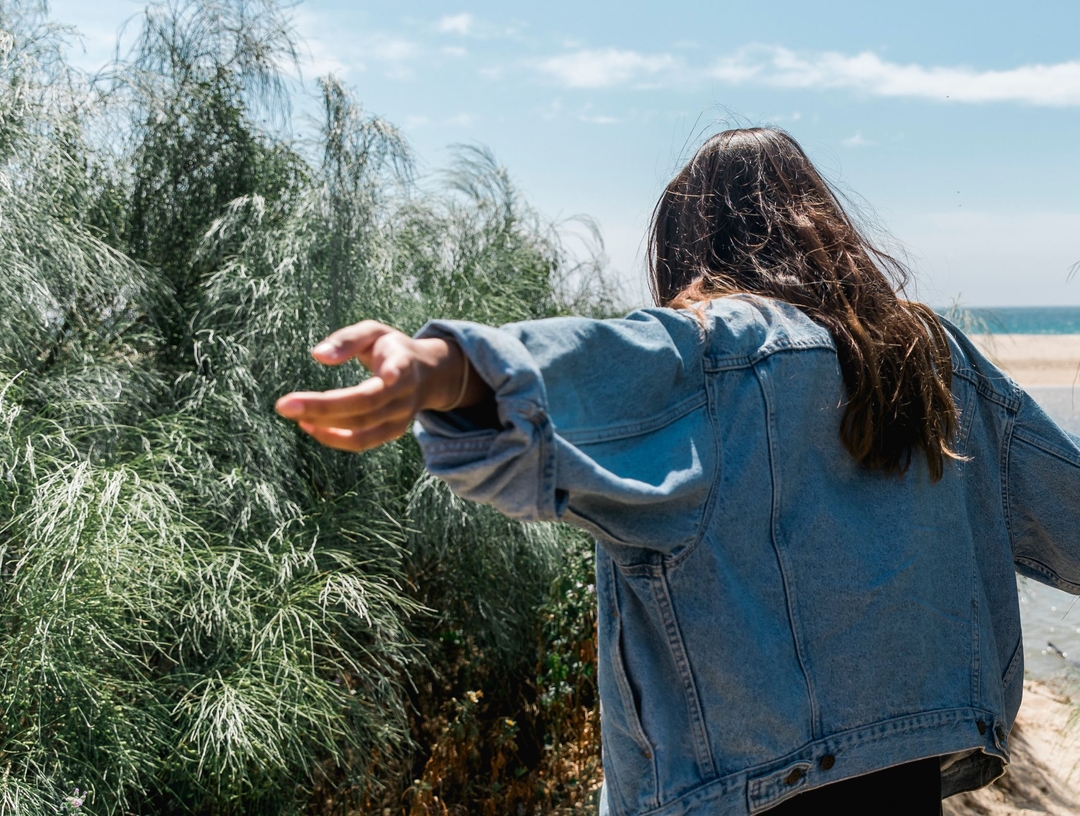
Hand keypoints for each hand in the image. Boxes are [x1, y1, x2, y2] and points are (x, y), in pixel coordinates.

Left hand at [274, 320, 486, 452]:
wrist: (429, 375)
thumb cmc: (391, 349)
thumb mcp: (374, 332)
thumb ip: (347, 339)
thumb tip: (318, 355)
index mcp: (403, 362)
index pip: (400, 369)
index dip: (394, 372)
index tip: (387, 374)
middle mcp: (404, 393)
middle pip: (366, 404)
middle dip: (324, 407)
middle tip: (283, 405)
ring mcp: (401, 417)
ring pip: (362, 429)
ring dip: (325, 426)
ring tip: (294, 415)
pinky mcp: (392, 432)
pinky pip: (362, 442)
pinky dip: (334, 438)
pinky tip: (309, 426)